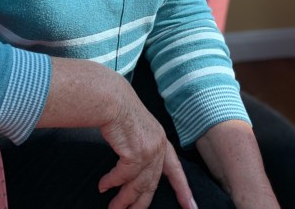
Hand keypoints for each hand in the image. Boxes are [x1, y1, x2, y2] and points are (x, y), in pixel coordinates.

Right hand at [98, 82, 196, 208]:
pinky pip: (122, 177)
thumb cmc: (120, 107)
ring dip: (123, 200)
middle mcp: (158, 147)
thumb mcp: (138, 126)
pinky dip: (111, 183)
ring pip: (137, 185)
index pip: (175, 169)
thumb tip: (134, 163)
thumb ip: (141, 143)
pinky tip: (103, 186)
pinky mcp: (135, 154)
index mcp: (161, 140)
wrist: (112, 97)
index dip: (183, 189)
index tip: (191, 207)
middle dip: (140, 203)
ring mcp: (149, 151)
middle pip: (151, 184)